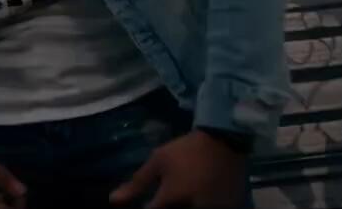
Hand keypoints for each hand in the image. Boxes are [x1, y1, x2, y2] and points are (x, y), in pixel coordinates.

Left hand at [108, 129, 247, 207]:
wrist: (224, 139)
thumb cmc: (186, 150)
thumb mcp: (158, 161)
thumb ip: (136, 184)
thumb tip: (113, 201)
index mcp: (171, 198)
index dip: (150, 208)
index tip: (151, 203)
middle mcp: (192, 208)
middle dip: (170, 206)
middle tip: (173, 195)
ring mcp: (212, 208)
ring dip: (185, 205)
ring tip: (186, 192)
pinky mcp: (229, 207)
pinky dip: (204, 204)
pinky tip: (201, 196)